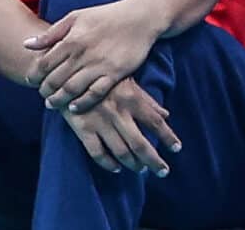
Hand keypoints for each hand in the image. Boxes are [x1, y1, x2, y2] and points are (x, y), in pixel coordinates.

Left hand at [25, 0, 161, 112]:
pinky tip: (74, 107)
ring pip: (72, 89)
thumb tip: (26, 44)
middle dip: (44, 90)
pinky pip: (95, 94)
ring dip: (58, 100)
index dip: (34, 75)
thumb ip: (51, 33)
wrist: (139, 17)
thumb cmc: (105, 16)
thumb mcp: (76, 17)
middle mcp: (83, 54)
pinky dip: (82, 103)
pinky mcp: (115, 74)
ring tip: (51, 104)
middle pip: (55, 80)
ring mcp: (99, 65)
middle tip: (42, 94)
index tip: (30, 80)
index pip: (44, 64)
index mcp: (72, 39)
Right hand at [67, 77, 181, 175]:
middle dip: (153, 160)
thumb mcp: (128, 82)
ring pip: (120, 151)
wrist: (67, 73)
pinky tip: (116, 168)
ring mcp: (100, 122)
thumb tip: (166, 115)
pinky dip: (108, 163)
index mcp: (131, 98)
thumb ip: (147, 100)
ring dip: (133, 164)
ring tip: (141, 169)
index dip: (168, 137)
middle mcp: (118, 113)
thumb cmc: (102, 76)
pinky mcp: (83, 129)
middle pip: (140, 144)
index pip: (155, 122)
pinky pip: (97, 153)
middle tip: (163, 171)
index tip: (177, 148)